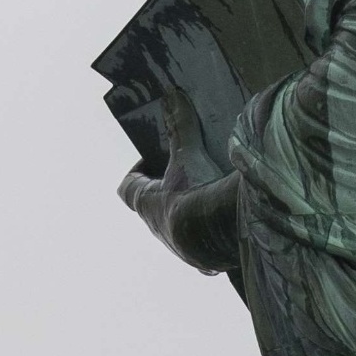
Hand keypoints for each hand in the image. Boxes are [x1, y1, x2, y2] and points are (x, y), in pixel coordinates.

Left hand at [117, 88, 239, 272]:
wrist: (223, 234)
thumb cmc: (196, 192)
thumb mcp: (188, 154)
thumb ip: (179, 127)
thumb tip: (170, 95)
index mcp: (147, 205)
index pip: (127, 188)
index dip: (137, 170)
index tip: (152, 155)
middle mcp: (159, 230)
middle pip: (154, 206)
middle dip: (168, 188)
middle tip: (187, 168)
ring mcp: (182, 248)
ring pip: (179, 227)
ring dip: (190, 211)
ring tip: (212, 190)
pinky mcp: (206, 259)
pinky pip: (204, 246)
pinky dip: (212, 232)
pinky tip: (228, 218)